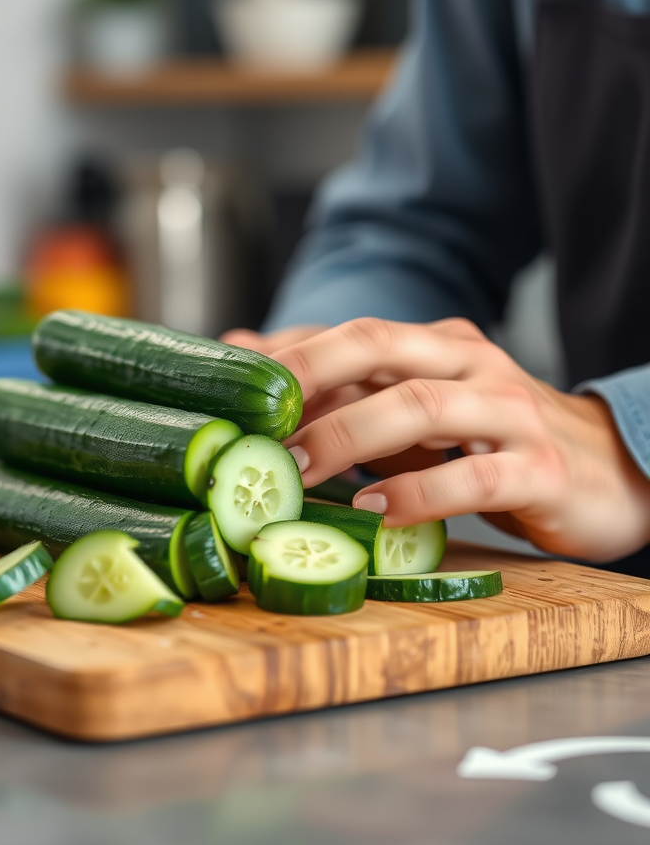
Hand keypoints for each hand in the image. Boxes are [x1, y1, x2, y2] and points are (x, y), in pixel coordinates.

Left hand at [270, 317, 649, 561]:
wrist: (613, 471)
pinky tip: (374, 510)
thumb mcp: (417, 413)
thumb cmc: (493, 442)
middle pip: (378, 346)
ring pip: (420, 405)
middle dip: (307, 376)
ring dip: (347, 436)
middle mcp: (471, 363)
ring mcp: (509, 411)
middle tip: (252, 420)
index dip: (290, 356)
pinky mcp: (541, 468)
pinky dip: (418, 492)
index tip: (232, 388)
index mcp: (438, 345)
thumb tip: (250, 358)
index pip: (353, 334)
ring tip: (294, 469)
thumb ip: (347, 392)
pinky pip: (475, 474)